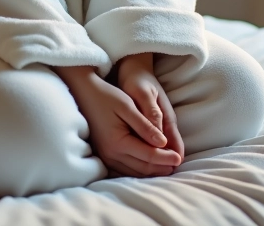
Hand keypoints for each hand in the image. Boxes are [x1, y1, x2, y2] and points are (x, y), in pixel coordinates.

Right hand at [53, 64, 182, 178]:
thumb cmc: (106, 96)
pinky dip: (139, 169)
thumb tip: (163, 142)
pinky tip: (149, 164)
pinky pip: (125, 169)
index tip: (180, 156)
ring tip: (167, 165)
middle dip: (161, 166)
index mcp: (118, 142)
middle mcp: (111, 154)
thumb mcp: (127, 106)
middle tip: (177, 162)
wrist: (84, 93)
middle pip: (142, 167)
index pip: (148, 155)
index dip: (166, 157)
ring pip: (134, 171)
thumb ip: (145, 126)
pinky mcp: (104, 155)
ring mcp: (106, 156)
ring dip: (152, 170)